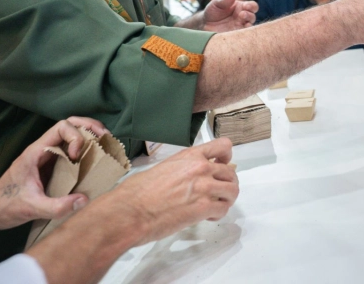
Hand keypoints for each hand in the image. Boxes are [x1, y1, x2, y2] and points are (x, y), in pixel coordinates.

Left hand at [0, 117, 108, 230]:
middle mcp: (43, 150)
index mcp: (36, 152)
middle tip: (106, 138)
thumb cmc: (5, 207)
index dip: (76, 136)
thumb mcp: (32, 208)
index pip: (61, 127)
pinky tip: (95, 162)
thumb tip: (84, 200)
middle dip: (90, 128)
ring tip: (106, 147)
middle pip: (70, 125)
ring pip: (71, 136)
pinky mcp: (51, 167)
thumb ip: (57, 206)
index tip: (78, 156)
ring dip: (90, 138)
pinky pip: (71, 152)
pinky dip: (86, 152)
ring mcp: (47, 158)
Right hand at [109, 138, 238, 245]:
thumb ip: (182, 169)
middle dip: (226, 183)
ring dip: (226, 200)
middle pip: (230, 172)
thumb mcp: (163, 168)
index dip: (226, 157)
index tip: (223, 164)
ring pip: (232, 191)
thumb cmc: (137, 192)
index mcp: (190, 156)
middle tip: (217, 193)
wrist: (130, 211)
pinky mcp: (203, 207)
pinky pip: (223, 209)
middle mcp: (201, 168)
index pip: (223, 146)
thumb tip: (187, 178)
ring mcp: (204, 187)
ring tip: (214, 206)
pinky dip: (218, 214)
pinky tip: (206, 217)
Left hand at [201, 0, 257, 32]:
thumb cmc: (212, 11)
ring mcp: (239, 27)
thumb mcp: (216, 3)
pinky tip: (239, 31)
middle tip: (241, 14)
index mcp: (240, 7)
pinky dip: (243, 33)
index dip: (252, 6)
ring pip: (250, 26)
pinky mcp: (235, 35)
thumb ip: (224, 0)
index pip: (252, 6)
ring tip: (240, 21)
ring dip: (248, 23)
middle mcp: (242, 17)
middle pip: (252, 16)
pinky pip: (243, 35)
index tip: (246, 6)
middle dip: (249, 15)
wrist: (204, 24)